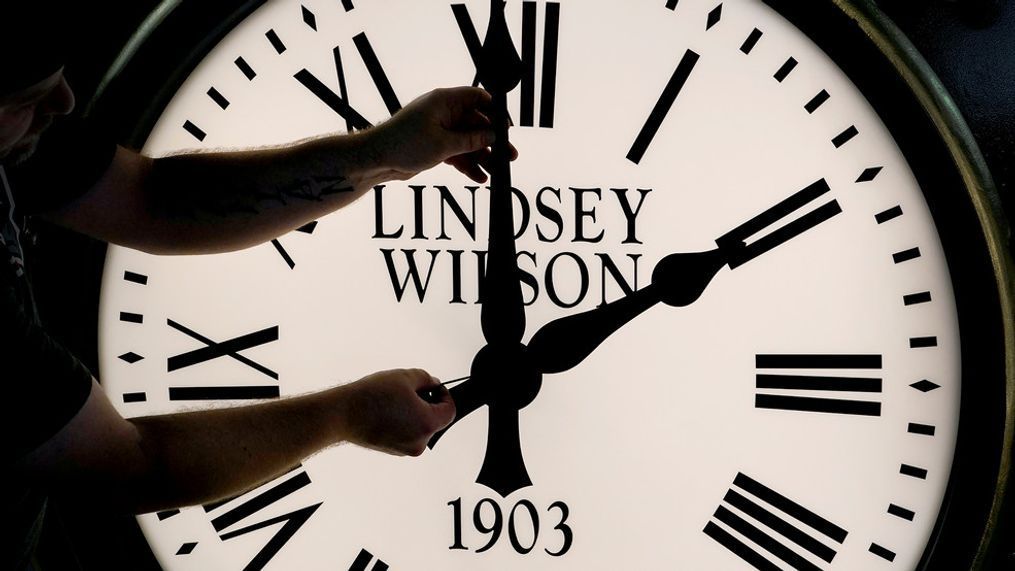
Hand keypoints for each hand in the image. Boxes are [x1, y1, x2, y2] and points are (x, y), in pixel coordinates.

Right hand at [336, 368, 455, 455]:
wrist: (342, 414)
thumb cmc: (372, 396)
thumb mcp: (405, 377)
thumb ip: (427, 379)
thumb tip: (433, 385)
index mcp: (427, 424)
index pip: (450, 410)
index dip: (444, 395)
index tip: (434, 387)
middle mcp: (419, 442)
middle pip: (435, 420)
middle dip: (428, 403)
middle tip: (411, 390)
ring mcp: (405, 449)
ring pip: (420, 427)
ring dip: (415, 413)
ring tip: (395, 399)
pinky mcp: (393, 450)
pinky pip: (407, 434)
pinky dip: (403, 422)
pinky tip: (387, 410)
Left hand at [369, 87, 509, 182]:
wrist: (376, 159)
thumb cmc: (405, 143)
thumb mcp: (444, 144)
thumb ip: (471, 140)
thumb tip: (493, 136)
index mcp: (445, 101)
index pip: (478, 98)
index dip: (495, 111)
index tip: (507, 129)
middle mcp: (444, 113)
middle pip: (477, 124)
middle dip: (492, 142)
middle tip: (510, 156)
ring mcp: (440, 130)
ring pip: (469, 142)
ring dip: (483, 157)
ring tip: (497, 172)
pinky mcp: (436, 146)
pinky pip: (458, 153)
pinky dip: (468, 164)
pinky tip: (480, 177)